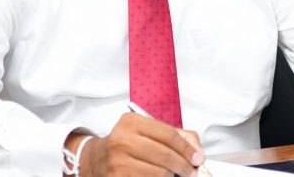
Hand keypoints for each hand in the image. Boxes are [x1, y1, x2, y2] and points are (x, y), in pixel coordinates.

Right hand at [70, 112, 204, 175]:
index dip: (187, 148)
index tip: (198, 158)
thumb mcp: (147, 132)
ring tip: (175, 175)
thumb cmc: (126, 145)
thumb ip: (175, 136)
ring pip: (160, 173)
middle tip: (192, 171)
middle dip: (185, 166)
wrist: (96, 160)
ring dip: (173, 176)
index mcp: (131, 122)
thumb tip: (197, 150)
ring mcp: (118, 161)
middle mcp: (122, 140)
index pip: (169, 135)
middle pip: (166, 155)